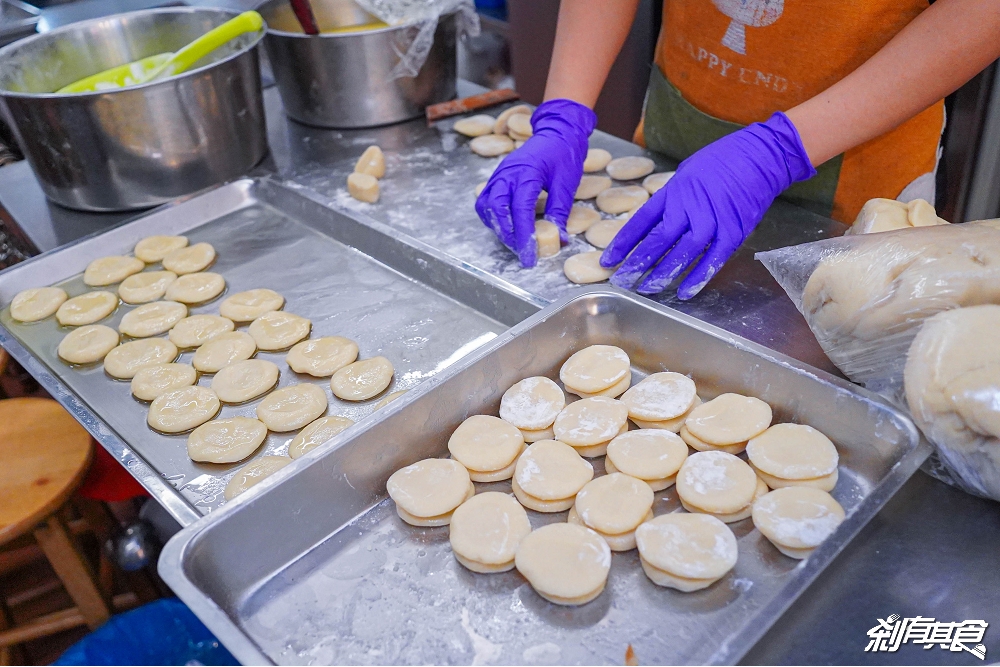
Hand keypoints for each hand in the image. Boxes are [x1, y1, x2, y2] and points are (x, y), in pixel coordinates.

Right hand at [475, 99, 596, 266]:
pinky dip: (492, 216)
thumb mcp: (566, 183)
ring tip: (513, 241)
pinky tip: (505, 225)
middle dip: (507, 234)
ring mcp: (499, 174)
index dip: (524, 236)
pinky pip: (486, 200)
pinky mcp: (497, 177)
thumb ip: (560, 211)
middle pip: (497, 209)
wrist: (557, 131)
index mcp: (526, 172)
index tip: (529, 257)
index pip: (520, 210)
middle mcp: (507, 173)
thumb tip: (560, 239)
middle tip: (521, 250)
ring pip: (486, 206)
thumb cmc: (564, 154)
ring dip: (497, 226)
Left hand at [600, 112, 815, 298]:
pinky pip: (713, 259)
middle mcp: (689, 206)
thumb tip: (655, 221)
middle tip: (621, 281)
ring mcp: (713, 219)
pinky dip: (698, 277)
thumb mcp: (687, 172)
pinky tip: (684, 291)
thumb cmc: (723, 161)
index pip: (641, 221)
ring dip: (663, 273)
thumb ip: (671, 198)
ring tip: (646, 289)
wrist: (761, 155)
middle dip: (637, 263)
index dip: (623, 243)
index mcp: (674, 191)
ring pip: (683, 252)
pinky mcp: (734, 231)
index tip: (607, 260)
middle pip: (658, 240)